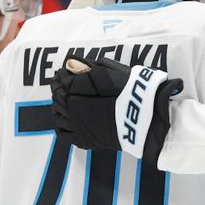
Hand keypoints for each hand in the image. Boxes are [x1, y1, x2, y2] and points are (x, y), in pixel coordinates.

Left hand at [50, 55, 182, 160]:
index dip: (60, 78)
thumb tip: (69, 64)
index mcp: (79, 97)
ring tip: (62, 99)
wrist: (147, 118)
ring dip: (58, 106)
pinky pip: (65, 134)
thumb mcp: (110, 75)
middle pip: (58, 101)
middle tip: (59, 83)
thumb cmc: (131, 92)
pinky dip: (61, 125)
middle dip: (57, 90)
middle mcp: (75, 115)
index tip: (60, 72)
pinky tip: (65, 118)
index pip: (62, 86)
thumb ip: (87, 70)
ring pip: (58, 117)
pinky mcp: (86, 141)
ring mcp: (80, 129)